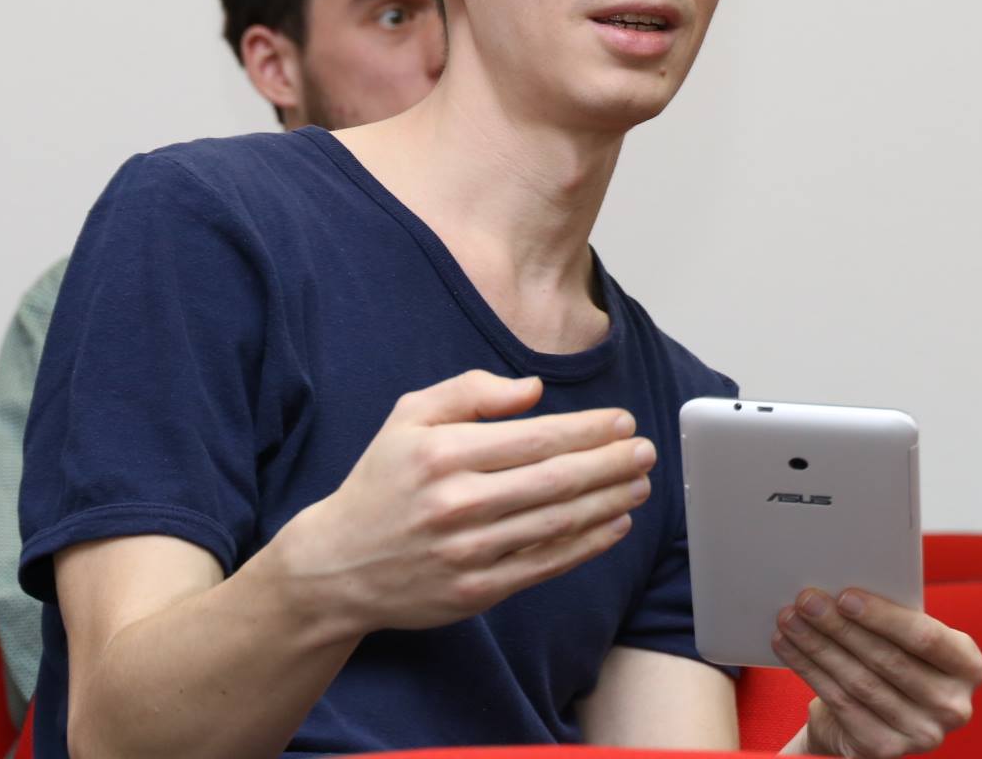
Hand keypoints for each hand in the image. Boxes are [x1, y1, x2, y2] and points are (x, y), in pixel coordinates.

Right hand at [282, 369, 655, 632]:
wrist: (336, 565)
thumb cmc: (381, 483)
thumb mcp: (409, 417)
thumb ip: (470, 392)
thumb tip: (533, 390)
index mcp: (442, 453)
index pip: (535, 438)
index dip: (588, 430)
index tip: (622, 421)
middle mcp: (457, 503)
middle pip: (556, 480)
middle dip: (611, 463)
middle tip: (645, 451)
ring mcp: (468, 552)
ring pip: (558, 523)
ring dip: (609, 502)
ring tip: (640, 483)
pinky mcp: (476, 591)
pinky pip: (546, 565)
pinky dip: (587, 545)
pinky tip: (613, 525)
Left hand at [774, 588, 981, 758]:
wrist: (878, 718)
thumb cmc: (896, 660)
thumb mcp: (908, 640)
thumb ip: (893, 619)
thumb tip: (840, 588)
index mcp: (968, 666)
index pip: (924, 637)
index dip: (883, 617)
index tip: (844, 596)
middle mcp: (953, 706)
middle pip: (887, 660)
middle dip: (840, 627)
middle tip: (806, 601)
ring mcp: (922, 734)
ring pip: (858, 682)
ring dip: (817, 647)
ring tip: (790, 619)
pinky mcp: (886, 749)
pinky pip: (841, 704)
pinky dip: (809, 671)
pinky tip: (788, 647)